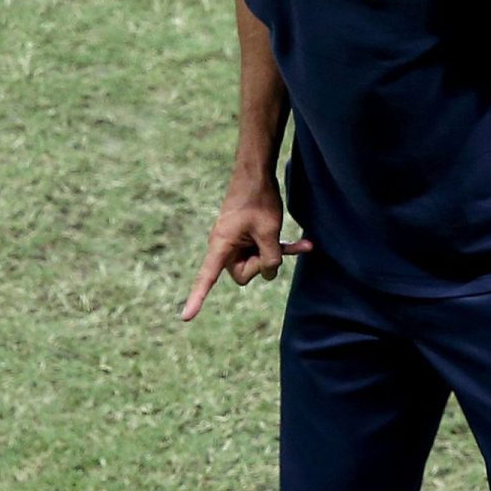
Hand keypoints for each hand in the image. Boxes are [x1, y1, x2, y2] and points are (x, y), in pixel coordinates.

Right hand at [181, 187, 311, 321]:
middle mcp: (224, 247)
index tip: (185, 317)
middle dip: (262, 264)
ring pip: (257, 262)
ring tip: (297, 242)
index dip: (197, 297)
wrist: (257, 172)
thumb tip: (270, 273)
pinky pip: (261, 250)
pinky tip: (305, 245)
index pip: (206, 277)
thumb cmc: (258, 200)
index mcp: (220, 246)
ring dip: (275, 253)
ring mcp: (236, 241)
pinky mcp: (247, 236)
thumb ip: (270, 259)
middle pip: (243, 273)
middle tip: (272, 246)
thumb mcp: (268, 232)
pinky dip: (279, 247)